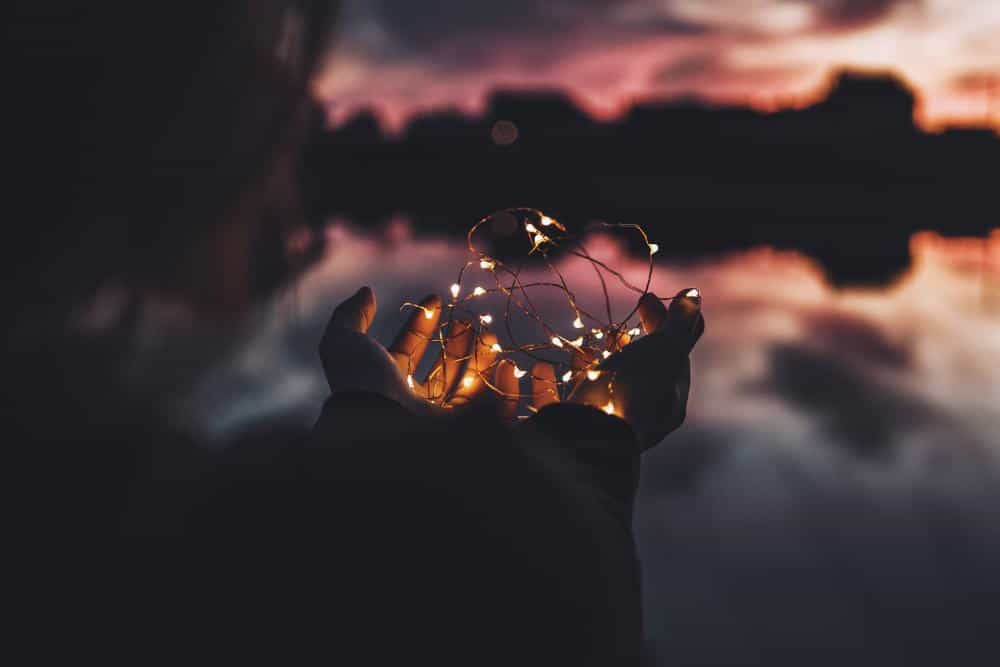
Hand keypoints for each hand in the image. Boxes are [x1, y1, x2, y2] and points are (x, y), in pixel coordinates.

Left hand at [320, 287, 518, 416]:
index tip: (434, 298)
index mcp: (386, 382)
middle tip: (468, 320)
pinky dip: (504, 389)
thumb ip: (351, 316)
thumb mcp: (344, 342)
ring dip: (481, 359)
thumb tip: (366, 291)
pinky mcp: (463, 430)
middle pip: (439, 369)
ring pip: (466, 387)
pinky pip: (492, 411)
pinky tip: (506, 365)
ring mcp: (438, 418)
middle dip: (455, 341)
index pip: (406, 350)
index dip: (419, 324)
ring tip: (490, 337)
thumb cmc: (363, 382)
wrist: (381, 422)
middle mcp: (411, 401)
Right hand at [525, 288, 703, 449]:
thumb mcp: (666, 350)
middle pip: (635, 374)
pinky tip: (542, 368)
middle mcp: (640, 416)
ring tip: (583, 347)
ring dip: (590, 365)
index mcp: (669, 400)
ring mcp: (603, 423)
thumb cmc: (633, 388)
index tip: (646, 298)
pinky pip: (557, 404)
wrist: (591, 434)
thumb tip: (694, 295)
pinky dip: (549, 385)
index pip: (672, 354)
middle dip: (627, 346)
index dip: (663, 322)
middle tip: (617, 329)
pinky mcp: (568, 429)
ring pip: (596, 390)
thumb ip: (680, 325)